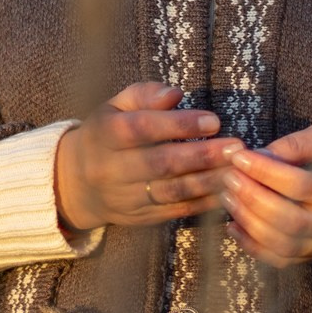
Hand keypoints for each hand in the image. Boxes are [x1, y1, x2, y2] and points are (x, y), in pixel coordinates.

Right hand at [54, 81, 243, 231]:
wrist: (75, 182)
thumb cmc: (105, 134)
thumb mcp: (116, 107)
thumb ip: (145, 95)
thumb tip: (175, 94)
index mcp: (104, 134)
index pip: (143, 129)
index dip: (179, 125)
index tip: (213, 121)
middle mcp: (110, 168)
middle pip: (160, 163)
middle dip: (201, 156)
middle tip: (235, 147)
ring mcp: (123, 197)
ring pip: (169, 192)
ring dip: (207, 182)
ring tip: (236, 170)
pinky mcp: (137, 218)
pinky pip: (173, 211)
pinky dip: (202, 204)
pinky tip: (225, 192)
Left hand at [219, 119, 311, 267]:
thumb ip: (298, 143)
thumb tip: (257, 155)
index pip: (304, 186)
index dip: (267, 172)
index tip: (240, 157)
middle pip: (294, 221)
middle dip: (253, 199)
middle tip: (230, 177)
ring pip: (288, 246)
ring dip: (251, 224)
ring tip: (228, 197)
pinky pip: (288, 259)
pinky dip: (257, 247)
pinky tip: (235, 226)